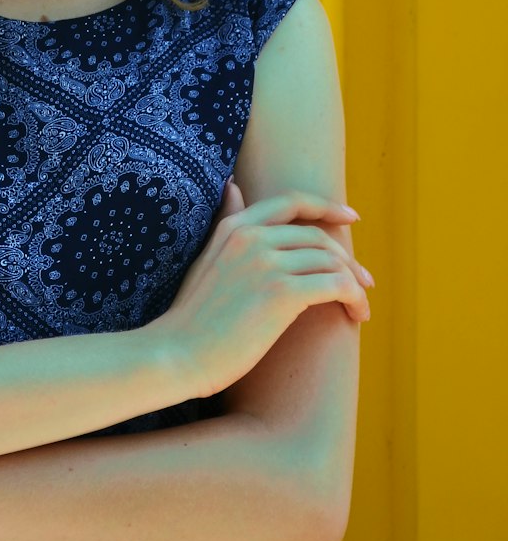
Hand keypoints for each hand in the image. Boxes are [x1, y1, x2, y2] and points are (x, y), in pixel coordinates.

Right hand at [147, 177, 372, 399]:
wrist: (178, 353)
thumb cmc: (192, 316)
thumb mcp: (206, 258)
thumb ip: (225, 222)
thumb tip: (233, 187)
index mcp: (234, 227)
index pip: (291, 201)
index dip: (326, 206)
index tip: (351, 217)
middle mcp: (251, 236)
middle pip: (318, 236)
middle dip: (347, 259)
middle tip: (362, 282)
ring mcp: (266, 262)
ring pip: (332, 261)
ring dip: (354, 283)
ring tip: (359, 305)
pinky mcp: (281, 293)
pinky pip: (336, 286)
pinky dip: (354, 299)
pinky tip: (356, 315)